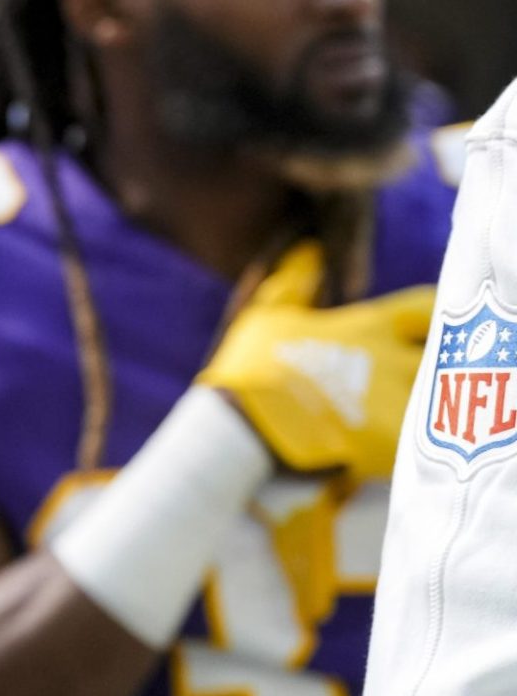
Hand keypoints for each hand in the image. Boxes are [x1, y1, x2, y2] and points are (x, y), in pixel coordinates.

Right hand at [198, 241, 434, 479]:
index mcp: (368, 327)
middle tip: (431, 368)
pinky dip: (415, 443)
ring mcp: (396, 404)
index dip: (435, 313)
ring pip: (439, 401)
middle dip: (444, 360)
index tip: (431, 321)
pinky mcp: (394, 445)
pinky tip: (400, 446)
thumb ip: (293, 281)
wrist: (248, 427)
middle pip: (448, 356)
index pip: (426, 309)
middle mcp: (393, 361)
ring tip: (416, 411)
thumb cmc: (252, 366)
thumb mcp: (266, 315)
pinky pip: (422, 443)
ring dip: (431, 402)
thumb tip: (309, 249)